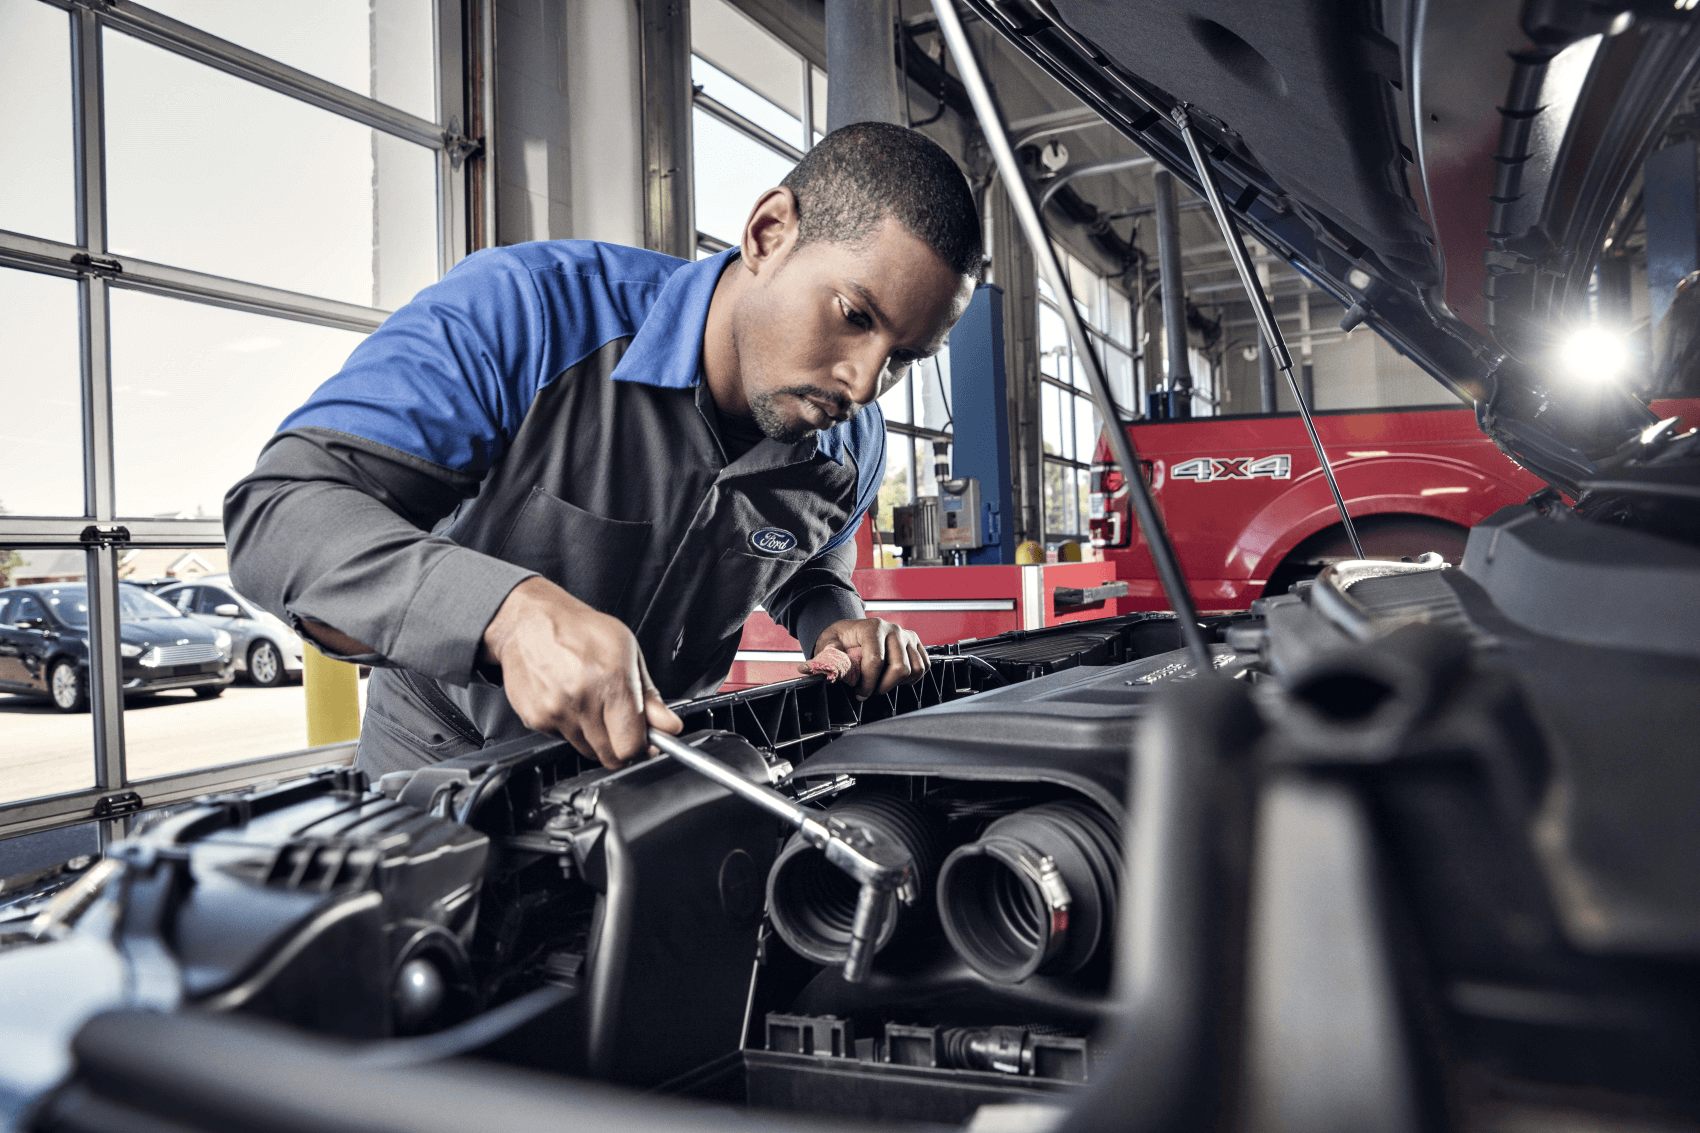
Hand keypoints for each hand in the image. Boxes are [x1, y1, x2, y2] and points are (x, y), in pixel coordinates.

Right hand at [481, 577, 681, 768]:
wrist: (529, 621)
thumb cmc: (579, 629)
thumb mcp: (628, 651)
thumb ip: (649, 695)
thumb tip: (668, 725)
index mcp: (610, 681)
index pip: (631, 746)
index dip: (643, 748)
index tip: (647, 742)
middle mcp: (581, 700)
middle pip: (610, 756)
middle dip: (622, 746)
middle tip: (622, 724)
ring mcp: (554, 712)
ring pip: (588, 751)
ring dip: (597, 737)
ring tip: (593, 704)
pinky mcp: (535, 719)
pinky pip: (563, 740)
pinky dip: (572, 728)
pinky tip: (571, 702)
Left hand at [804, 618, 928, 699]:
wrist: (853, 630)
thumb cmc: (841, 638)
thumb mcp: (828, 645)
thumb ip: (825, 658)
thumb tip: (808, 670)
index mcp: (872, 627)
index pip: (876, 661)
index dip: (868, 683)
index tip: (859, 693)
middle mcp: (894, 629)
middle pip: (900, 668)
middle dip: (883, 686)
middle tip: (870, 691)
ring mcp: (907, 636)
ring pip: (914, 669)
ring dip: (898, 684)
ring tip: (882, 684)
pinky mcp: (916, 644)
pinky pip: (923, 667)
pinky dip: (911, 679)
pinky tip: (895, 678)